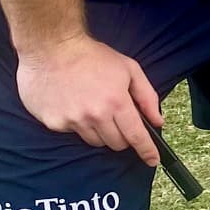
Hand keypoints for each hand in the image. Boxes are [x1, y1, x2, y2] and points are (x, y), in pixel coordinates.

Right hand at [16, 35, 162, 165]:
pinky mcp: (54, 124)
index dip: (147, 151)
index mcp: (116, 102)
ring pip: (95, 141)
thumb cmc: (93, 56)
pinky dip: (78, 124)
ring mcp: (73, 121)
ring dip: (101, 131)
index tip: (153, 160)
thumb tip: (157, 121)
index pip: (136, 136)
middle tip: (118, 118)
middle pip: (116, 143)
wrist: (52, 49)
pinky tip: (75, 104)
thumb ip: (147, 96)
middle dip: (123, 136)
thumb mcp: (129, 69)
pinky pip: (73, 134)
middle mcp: (95, 116)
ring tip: (95, 107)